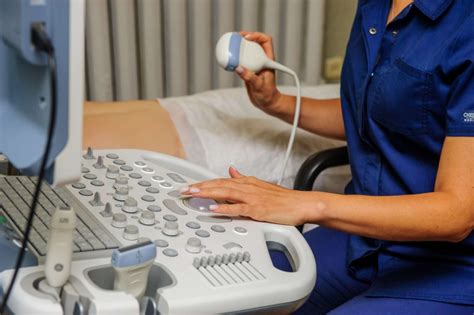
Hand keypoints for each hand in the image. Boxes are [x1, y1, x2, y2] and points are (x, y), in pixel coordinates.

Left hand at [180, 166, 307, 225]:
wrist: (301, 204)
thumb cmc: (282, 198)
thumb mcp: (260, 184)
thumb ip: (243, 178)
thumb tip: (231, 171)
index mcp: (247, 182)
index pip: (220, 181)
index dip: (203, 183)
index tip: (189, 186)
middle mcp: (247, 187)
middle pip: (219, 185)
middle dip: (199, 187)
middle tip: (183, 190)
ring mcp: (252, 198)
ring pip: (225, 193)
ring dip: (207, 193)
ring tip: (192, 195)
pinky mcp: (257, 209)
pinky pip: (238, 208)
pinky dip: (224, 207)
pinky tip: (213, 208)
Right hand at [237, 31, 282, 114]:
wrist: (266, 103)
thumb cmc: (267, 95)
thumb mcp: (258, 86)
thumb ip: (249, 77)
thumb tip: (237, 68)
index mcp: (268, 59)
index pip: (266, 41)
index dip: (257, 35)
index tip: (247, 38)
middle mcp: (261, 59)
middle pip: (254, 42)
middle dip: (245, 37)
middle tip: (236, 37)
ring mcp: (254, 64)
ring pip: (247, 50)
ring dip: (239, 46)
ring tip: (230, 44)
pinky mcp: (248, 69)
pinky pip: (241, 60)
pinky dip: (234, 57)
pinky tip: (228, 58)